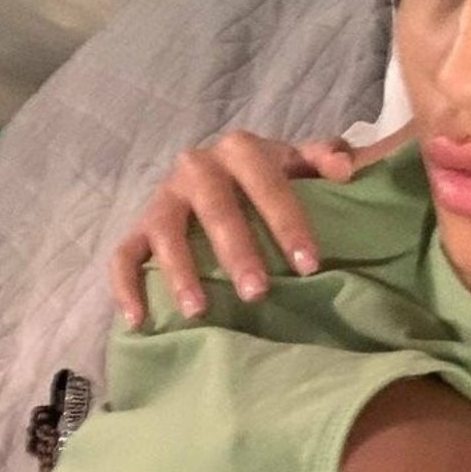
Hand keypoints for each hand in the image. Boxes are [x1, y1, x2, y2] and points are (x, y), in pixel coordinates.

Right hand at [111, 124, 413, 326]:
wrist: (215, 174)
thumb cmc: (266, 179)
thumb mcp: (296, 162)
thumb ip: (323, 157)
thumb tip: (347, 167)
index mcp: (241, 150)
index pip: (267, 183)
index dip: (288, 223)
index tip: (309, 265)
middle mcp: (196, 167)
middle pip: (215, 209)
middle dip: (237, 252)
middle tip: (258, 293)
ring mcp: (163, 199)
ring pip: (166, 233)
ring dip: (180, 272)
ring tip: (198, 311)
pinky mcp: (138, 228)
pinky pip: (123, 255)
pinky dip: (125, 287)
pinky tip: (138, 321)